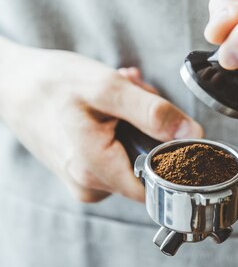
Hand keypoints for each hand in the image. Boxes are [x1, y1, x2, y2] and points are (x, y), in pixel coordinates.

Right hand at [0, 41, 202, 201]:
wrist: (11, 84)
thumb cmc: (51, 82)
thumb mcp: (107, 87)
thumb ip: (152, 112)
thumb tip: (192, 134)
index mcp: (96, 170)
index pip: (160, 182)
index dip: (172, 150)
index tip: (162, 119)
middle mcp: (90, 184)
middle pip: (148, 163)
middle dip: (150, 127)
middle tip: (134, 95)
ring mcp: (84, 180)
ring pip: (134, 154)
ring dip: (135, 122)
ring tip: (115, 97)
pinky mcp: (82, 171)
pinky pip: (116, 153)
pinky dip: (119, 126)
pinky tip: (106, 106)